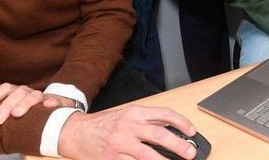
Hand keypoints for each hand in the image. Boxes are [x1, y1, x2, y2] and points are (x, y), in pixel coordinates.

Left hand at [0, 83, 77, 124]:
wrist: (54, 110)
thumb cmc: (28, 114)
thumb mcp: (14, 112)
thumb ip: (2, 116)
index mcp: (17, 93)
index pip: (5, 89)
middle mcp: (29, 93)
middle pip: (17, 93)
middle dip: (6, 106)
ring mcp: (43, 98)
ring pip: (34, 96)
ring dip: (25, 103)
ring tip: (17, 114)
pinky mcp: (58, 103)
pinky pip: (57, 101)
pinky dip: (52, 102)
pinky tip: (48, 105)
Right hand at [58, 105, 197, 159]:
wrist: (76, 132)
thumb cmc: (105, 125)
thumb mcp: (127, 115)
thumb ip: (147, 121)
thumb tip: (171, 130)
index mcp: (135, 112)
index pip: (164, 114)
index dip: (181, 122)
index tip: (191, 131)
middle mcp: (128, 126)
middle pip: (159, 134)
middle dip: (178, 144)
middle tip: (190, 152)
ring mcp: (120, 143)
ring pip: (147, 154)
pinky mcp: (112, 158)